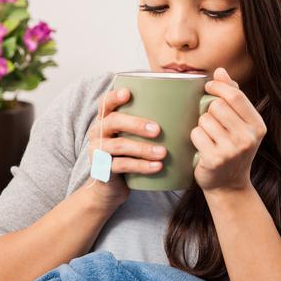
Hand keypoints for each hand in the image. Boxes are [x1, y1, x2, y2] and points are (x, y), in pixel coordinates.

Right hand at [83, 86, 166, 205]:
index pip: (105, 103)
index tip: (128, 93)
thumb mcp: (133, 138)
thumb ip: (146, 125)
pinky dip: (141, 166)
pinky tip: (157, 166)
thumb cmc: (128, 156)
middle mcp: (98, 132)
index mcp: (105, 120)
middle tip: (158, 130)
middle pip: (114, 121)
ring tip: (163, 153)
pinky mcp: (102, 169)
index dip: (114, 96)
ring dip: (143, 148)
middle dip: (136, 124)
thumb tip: (183, 110)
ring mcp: (97, 151)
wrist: (110, 188)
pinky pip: (122, 165)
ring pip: (119, 145)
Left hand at [191, 67, 266, 192]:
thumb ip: (232, 96)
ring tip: (209, 138)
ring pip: (204, 120)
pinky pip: (196, 134)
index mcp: (257, 126)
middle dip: (209, 111)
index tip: (209, 88)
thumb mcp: (240, 124)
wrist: (228, 185)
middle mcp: (248, 138)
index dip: (218, 87)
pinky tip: (203, 147)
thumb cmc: (232, 149)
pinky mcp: (215, 159)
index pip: (235, 95)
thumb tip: (220, 71)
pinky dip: (195, 138)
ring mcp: (232, 150)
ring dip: (202, 126)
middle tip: (212, 124)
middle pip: (217, 106)